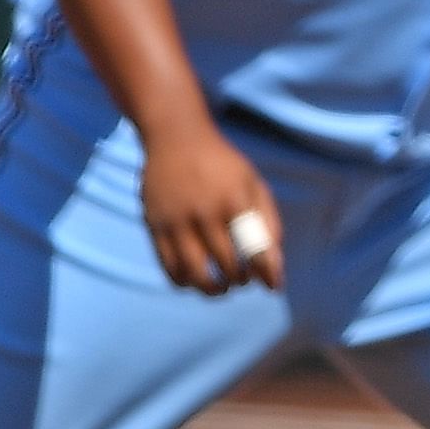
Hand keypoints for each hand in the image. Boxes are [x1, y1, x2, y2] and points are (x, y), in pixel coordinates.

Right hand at [140, 115, 282, 296]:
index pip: (255, 247)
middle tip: (243, 279)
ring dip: (212, 290)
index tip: (272, 285)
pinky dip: (184, 282)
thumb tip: (275, 267)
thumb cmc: (222, 166)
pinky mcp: (154, 226)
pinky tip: (195, 279)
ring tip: (221, 288)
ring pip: (195, 273)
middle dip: (240, 280)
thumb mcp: (253, 184)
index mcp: (234, 200)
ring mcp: (176, 220)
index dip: (267, 273)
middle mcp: (204, 211)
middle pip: (226, 264)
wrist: (176, 138)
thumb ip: (268, 222)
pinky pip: (169, 267)